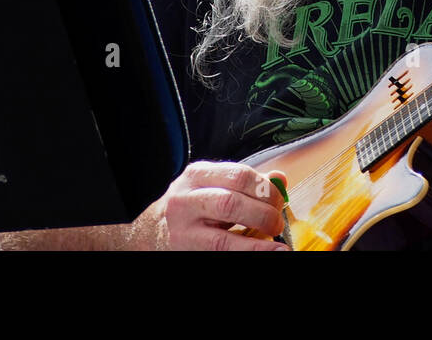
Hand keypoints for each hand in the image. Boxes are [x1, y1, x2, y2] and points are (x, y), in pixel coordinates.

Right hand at [158, 161, 289, 250]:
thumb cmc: (190, 205)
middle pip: (231, 203)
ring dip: (256, 245)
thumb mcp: (212, 184)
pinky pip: (218, 255)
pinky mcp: (184, 251)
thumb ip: (245, 182)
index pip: (238, 175)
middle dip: (263, 215)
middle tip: (277, 224)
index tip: (280, 201)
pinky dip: (243, 255)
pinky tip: (260, 254)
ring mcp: (181, 230)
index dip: (266, 189)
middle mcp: (185, 200)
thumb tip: (280, 178)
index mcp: (196, 175)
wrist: (151, 230)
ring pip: (222, 239)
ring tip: (277, 247)